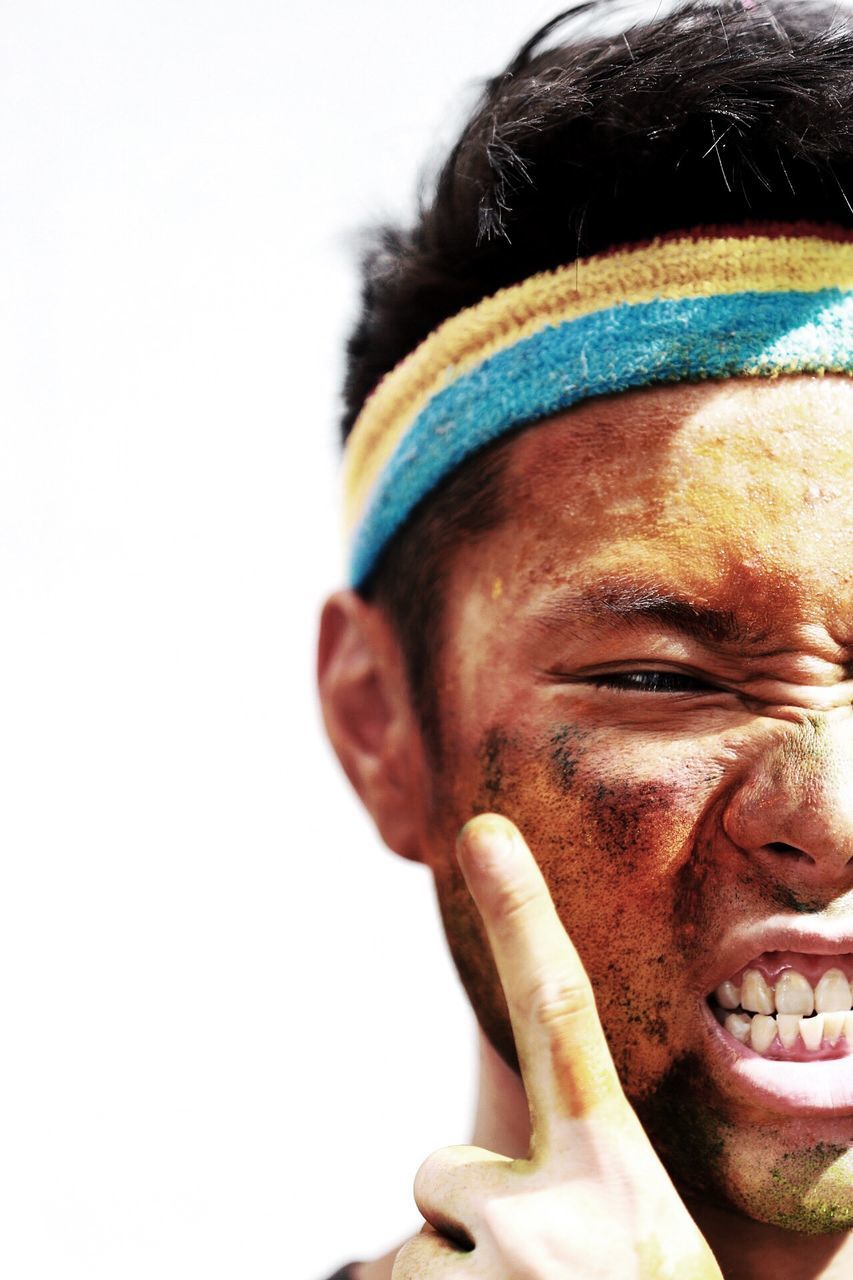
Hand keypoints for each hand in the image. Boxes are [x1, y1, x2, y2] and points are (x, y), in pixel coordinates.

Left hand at [392, 814, 721, 1279]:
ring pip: (416, 1251)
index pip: (561, 1012)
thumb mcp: (653, 1249)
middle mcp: (545, 1212)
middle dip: (472, 1222)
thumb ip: (599, 1188)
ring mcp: (488, 1271)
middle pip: (444, 1173)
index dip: (525, 911)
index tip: (484, 829)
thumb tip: (595, 1165)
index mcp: (614, 1177)